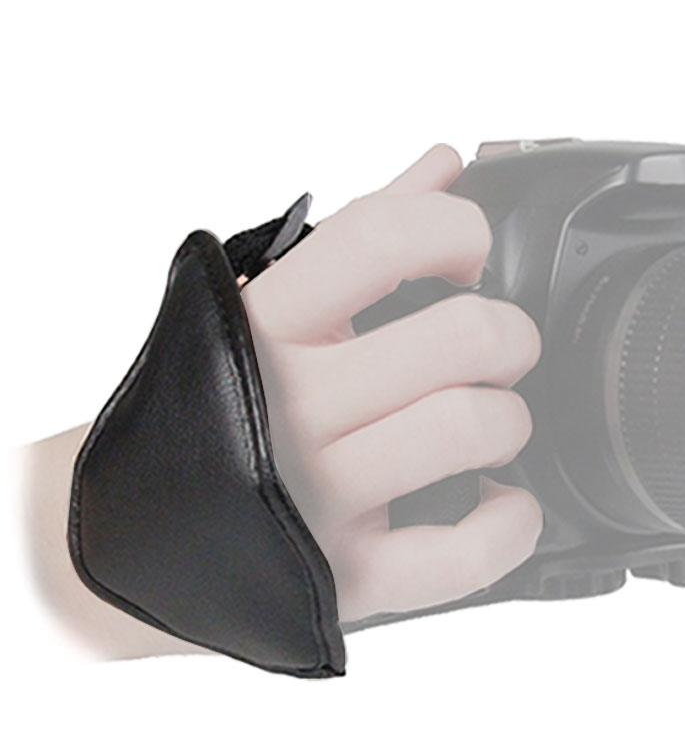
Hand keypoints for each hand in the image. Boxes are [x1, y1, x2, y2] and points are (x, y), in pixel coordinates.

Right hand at [241, 145, 543, 621]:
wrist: (120, 536)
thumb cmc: (204, 407)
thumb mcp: (264, 306)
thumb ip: (360, 234)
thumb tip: (443, 164)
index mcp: (265, 322)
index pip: (383, 236)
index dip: (457, 233)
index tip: (470, 260)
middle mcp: (287, 402)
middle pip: (457, 338)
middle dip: (510, 337)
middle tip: (501, 352)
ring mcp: (314, 495)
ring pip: (465, 430)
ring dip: (510, 422)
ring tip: (494, 427)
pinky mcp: (342, 576)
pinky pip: (459, 556)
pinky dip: (509, 527)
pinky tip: (501, 505)